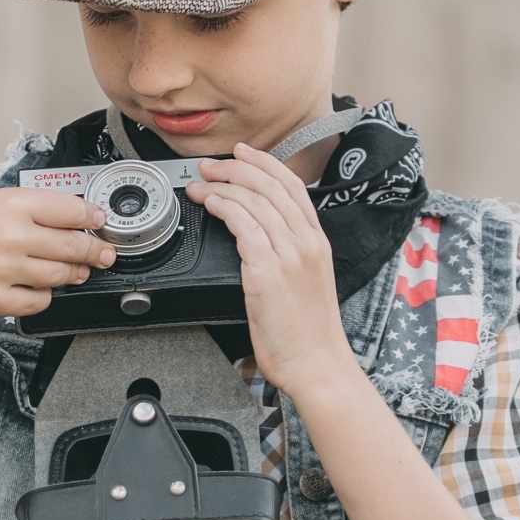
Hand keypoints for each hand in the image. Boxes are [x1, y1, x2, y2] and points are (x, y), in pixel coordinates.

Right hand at [0, 187, 116, 316]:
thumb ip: (27, 208)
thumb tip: (70, 218)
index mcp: (13, 203)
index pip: (73, 210)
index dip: (93, 217)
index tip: (101, 221)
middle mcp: (13, 235)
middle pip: (75, 246)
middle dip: (97, 251)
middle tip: (104, 253)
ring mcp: (5, 269)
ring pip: (61, 275)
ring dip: (75, 274)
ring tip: (76, 271)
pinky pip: (39, 302)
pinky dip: (45, 296)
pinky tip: (39, 287)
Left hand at [185, 144, 355, 393]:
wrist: (317, 365)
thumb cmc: (309, 334)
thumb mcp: (307, 283)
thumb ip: (290, 255)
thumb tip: (260, 236)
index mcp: (318, 242)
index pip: (293, 186)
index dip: (265, 163)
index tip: (243, 154)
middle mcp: (307, 243)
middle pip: (271, 186)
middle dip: (237, 168)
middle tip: (211, 165)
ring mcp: (290, 255)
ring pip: (254, 200)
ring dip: (222, 185)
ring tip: (201, 184)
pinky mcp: (268, 271)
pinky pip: (242, 224)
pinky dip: (222, 207)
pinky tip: (209, 204)